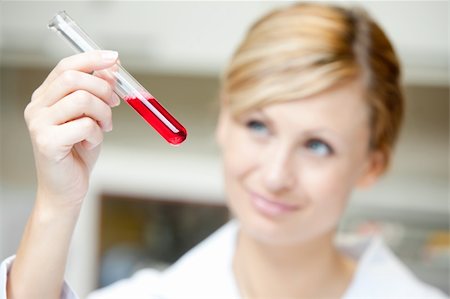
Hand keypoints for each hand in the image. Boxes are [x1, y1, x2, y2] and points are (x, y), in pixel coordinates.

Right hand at [24, 50, 119, 208]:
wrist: (66, 189)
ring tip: (103, 128)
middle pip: (75, 78)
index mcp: (46, 97)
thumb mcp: (92, 117)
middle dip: (103, 89)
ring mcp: (39, 124)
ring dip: (104, 114)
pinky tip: (91, 143)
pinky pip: (85, 125)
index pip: (67, 66)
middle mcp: (38, 107)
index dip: (93, 59)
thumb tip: (111, 68)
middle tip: (113, 105)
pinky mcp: (46, 142)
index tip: (115, 58)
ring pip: (83, 99)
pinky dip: (97, 134)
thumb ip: (98, 93)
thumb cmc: (78, 153)